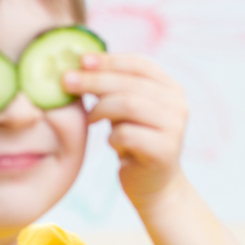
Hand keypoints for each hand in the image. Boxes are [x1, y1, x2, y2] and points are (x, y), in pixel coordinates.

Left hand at [63, 53, 187, 206]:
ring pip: (128, 105)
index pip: (140, 64)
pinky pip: (127, 134)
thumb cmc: (135, 141)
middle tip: (66, 81)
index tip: (81, 60)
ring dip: (101, 109)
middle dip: (95, 81)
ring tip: (90, 119)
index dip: (110, 60)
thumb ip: (115, 87)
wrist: (155, 185)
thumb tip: (80, 63)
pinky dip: (112, 137)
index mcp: (171, 89)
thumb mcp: (127, 109)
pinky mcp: (165, 150)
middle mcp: (177, 105)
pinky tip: (112, 143)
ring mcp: (174, 127)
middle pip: (130, 84)